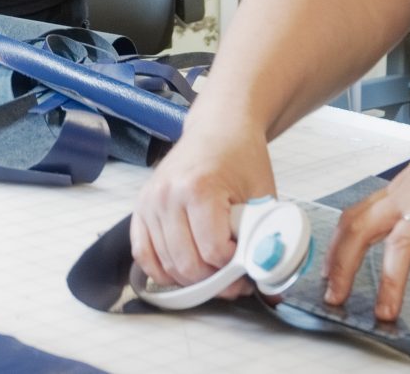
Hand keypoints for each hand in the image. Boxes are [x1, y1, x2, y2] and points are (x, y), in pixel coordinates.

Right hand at [130, 112, 278, 295]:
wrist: (217, 128)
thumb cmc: (241, 157)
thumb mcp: (263, 193)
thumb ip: (264, 235)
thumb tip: (268, 278)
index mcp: (199, 188)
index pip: (214, 251)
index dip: (236, 265)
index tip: (248, 260)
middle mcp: (168, 195)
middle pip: (188, 265)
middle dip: (215, 281)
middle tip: (234, 277)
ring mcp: (150, 202)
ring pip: (166, 266)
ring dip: (192, 280)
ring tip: (214, 271)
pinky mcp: (141, 208)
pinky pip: (143, 254)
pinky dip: (162, 272)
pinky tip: (183, 273)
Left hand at [324, 86, 409, 320]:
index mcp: (401, 192)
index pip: (355, 217)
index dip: (336, 246)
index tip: (326, 273)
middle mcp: (408, 197)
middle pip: (359, 229)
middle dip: (341, 264)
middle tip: (333, 296)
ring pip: (401, 244)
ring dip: (390, 281)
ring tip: (385, 314)